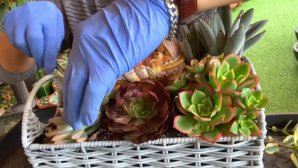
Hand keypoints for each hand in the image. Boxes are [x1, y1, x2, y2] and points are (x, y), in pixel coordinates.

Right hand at [3, 1, 64, 72]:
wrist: (40, 7)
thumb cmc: (51, 21)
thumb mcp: (58, 30)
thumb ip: (55, 44)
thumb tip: (50, 63)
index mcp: (49, 17)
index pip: (50, 40)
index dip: (49, 57)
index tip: (49, 68)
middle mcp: (32, 15)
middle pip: (33, 40)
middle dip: (39, 56)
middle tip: (42, 65)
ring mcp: (18, 17)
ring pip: (20, 42)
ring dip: (29, 52)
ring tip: (36, 53)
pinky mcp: (9, 20)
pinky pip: (13, 40)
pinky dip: (21, 47)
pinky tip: (28, 46)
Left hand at [63, 0, 169, 128]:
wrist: (145, 12)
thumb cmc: (133, 22)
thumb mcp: (108, 37)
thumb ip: (100, 57)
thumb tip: (100, 80)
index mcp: (81, 40)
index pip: (72, 71)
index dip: (70, 90)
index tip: (70, 103)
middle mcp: (82, 49)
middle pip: (72, 81)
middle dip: (71, 103)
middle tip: (71, 120)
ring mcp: (92, 57)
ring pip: (81, 88)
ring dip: (80, 108)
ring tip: (79, 122)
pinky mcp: (107, 66)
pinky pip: (95, 90)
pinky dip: (90, 106)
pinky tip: (88, 118)